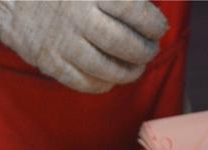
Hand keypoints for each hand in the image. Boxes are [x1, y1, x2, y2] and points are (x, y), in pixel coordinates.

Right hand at [0, 0, 168, 92]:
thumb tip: (145, 2)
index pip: (135, 11)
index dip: (153, 24)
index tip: (158, 29)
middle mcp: (77, 18)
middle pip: (123, 43)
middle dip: (144, 51)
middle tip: (150, 51)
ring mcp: (62, 43)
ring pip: (105, 67)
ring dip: (127, 72)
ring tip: (135, 69)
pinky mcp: (48, 62)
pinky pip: (81, 82)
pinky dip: (101, 84)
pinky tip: (109, 80)